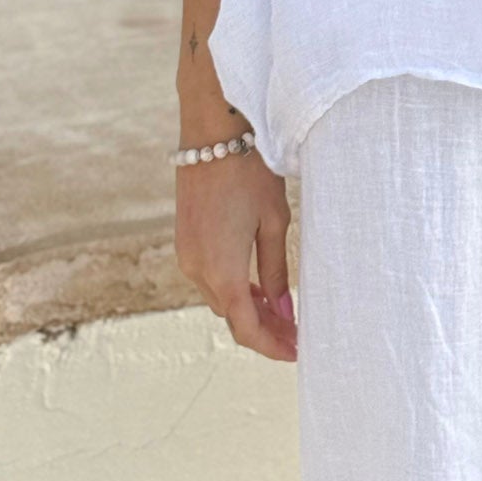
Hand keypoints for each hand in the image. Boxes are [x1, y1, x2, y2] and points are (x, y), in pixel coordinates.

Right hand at [174, 148, 297, 361]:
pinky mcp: (184, 238)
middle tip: (296, 331)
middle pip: (231, 316)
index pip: (246, 328)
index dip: (272, 345)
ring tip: (281, 309)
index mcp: (222, 270)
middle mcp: (197, 269)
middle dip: (263, 328)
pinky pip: (208, 277)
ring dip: (246, 308)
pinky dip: (232, 287)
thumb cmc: (250, 171)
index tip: (297, 351)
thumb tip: (283, 311)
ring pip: (219, 297)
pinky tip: (255, 282)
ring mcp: (186, 254)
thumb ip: (276, 271)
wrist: (213, 129)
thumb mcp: (274, 221)